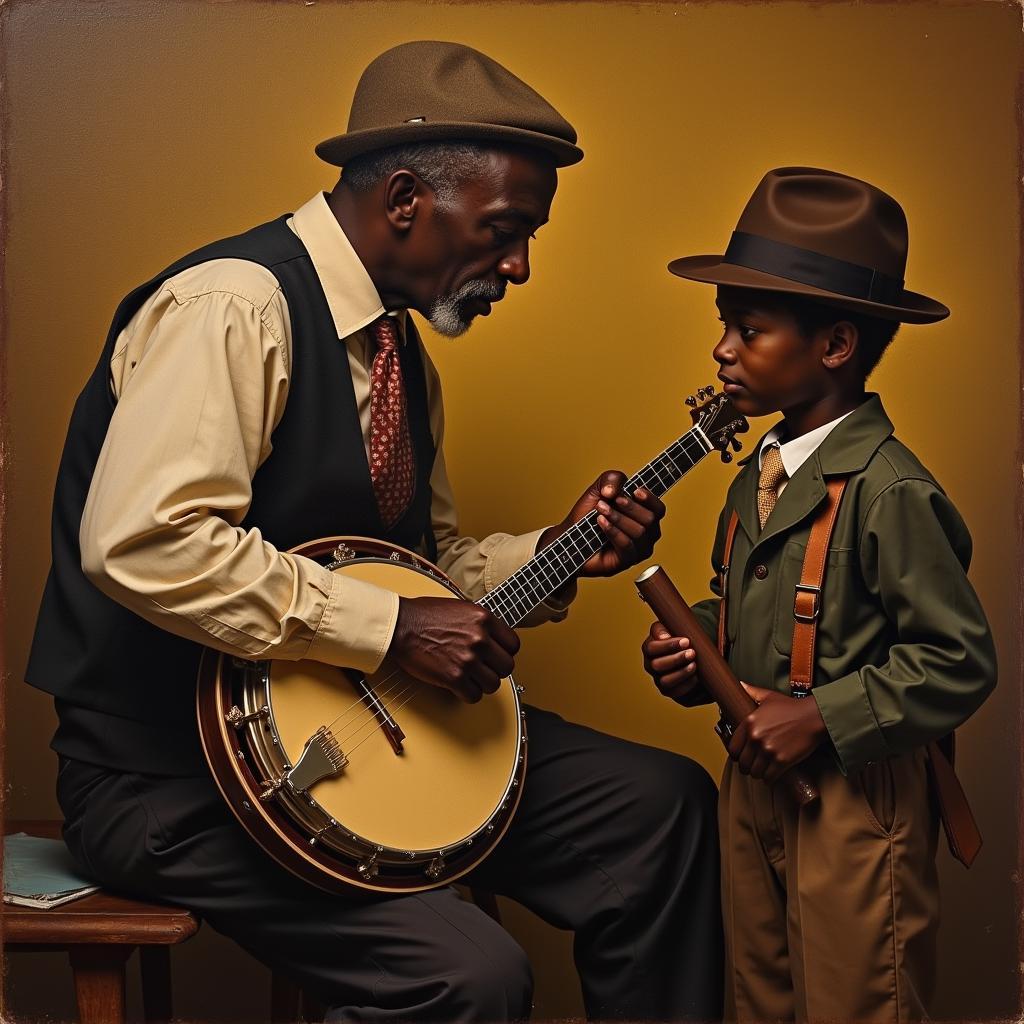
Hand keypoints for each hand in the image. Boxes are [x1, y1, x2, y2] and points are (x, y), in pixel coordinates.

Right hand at [389, 597, 519, 702]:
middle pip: (507, 667)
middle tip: (483, 669)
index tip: (496, 656)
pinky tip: (459, 686)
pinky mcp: (454, 677)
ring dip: (482, 684)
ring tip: (470, 678)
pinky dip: (467, 694)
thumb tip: (494, 638)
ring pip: (493, 685)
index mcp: (485, 619)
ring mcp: (468, 659)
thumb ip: (481, 623)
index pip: (514, 645)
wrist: (401, 625)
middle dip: (495, 670)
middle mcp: (480, 639)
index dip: (505, 653)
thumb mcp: (462, 608)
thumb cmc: (425, 615)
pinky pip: (474, 696)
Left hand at [540, 471, 665, 577]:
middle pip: (650, 519)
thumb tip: (616, 490)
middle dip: (630, 507)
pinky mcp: (626, 562)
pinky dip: (614, 531)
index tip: (636, 490)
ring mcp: (638, 550)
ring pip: (639, 532)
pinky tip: (601, 522)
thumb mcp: (598, 490)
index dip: (650, 499)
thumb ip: (612, 479)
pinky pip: (627, 545)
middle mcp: (646, 535)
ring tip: (600, 511)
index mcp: (644, 517)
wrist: (568, 537)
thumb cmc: (586, 516)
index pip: (658, 509)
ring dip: (618, 518)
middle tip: (611, 500)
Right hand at [642, 621, 700, 702]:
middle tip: (692, 652)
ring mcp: (662, 683)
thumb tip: (665, 636)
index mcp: (650, 650)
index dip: (667, 645)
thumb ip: (666, 627)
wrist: (698, 655)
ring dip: (681, 674)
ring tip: (695, 665)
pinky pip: (679, 695)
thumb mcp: (674, 628)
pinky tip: (699, 679)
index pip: (651, 648)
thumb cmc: (684, 639)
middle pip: (657, 666)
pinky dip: (690, 687)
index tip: (686, 641)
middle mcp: (652, 668)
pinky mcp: (676, 695)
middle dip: (676, 659)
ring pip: (666, 682)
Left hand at [727, 682, 826, 782]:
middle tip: (753, 766)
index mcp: (749, 723)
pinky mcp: (782, 761)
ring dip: (758, 774)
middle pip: (743, 763)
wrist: (814, 717)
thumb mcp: (769, 697)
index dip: (737, 755)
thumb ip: (752, 692)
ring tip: (762, 770)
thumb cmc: (792, 707)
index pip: (732, 748)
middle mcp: (756, 737)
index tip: (742, 756)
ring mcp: (768, 750)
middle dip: (747, 766)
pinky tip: (771, 775)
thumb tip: (740, 684)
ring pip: (754, 773)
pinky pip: (768, 778)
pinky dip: (769, 779)